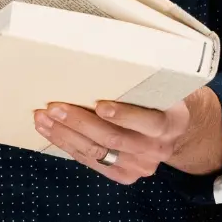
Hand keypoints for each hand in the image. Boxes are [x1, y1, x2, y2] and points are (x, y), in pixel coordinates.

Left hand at [32, 86, 221, 185]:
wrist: (177, 131)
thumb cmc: (161, 99)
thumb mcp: (163, 88)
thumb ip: (145, 78)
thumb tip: (116, 47)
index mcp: (171, 123)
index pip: (149, 122)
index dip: (124, 115)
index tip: (100, 104)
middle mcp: (157, 148)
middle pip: (115, 139)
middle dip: (81, 122)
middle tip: (55, 106)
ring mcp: (140, 165)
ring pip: (98, 152)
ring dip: (66, 134)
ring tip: (43, 118)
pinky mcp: (125, 175)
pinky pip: (92, 162)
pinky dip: (68, 145)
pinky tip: (50, 131)